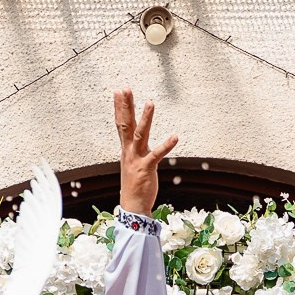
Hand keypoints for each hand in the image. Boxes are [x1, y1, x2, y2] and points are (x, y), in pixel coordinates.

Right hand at [113, 89, 177, 216]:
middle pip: (125, 125)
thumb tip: (136, 141)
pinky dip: (166, 145)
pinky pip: (157, 154)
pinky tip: (175, 136)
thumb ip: (135, 150)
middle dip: (125, 106)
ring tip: (150, 102)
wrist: (133, 206)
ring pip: (140, 135)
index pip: (120, 124)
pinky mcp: (147, 168)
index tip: (118, 92)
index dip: (119, 108)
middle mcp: (129, 152)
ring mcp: (137, 159)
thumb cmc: (134, 185)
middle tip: (125, 88)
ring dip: (145, 118)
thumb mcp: (132, 163)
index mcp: (125, 150)